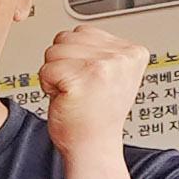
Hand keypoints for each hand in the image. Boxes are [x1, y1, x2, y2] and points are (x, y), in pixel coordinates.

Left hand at [33, 21, 139, 156]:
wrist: (93, 145)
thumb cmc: (95, 114)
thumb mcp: (112, 74)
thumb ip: (100, 50)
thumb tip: (74, 33)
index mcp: (133, 52)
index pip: (82, 32)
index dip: (75, 57)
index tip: (90, 81)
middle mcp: (122, 56)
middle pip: (65, 38)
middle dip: (62, 64)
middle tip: (79, 89)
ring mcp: (104, 66)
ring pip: (53, 51)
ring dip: (54, 74)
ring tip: (73, 93)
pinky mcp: (82, 78)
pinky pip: (45, 69)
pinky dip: (47, 86)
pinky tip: (65, 99)